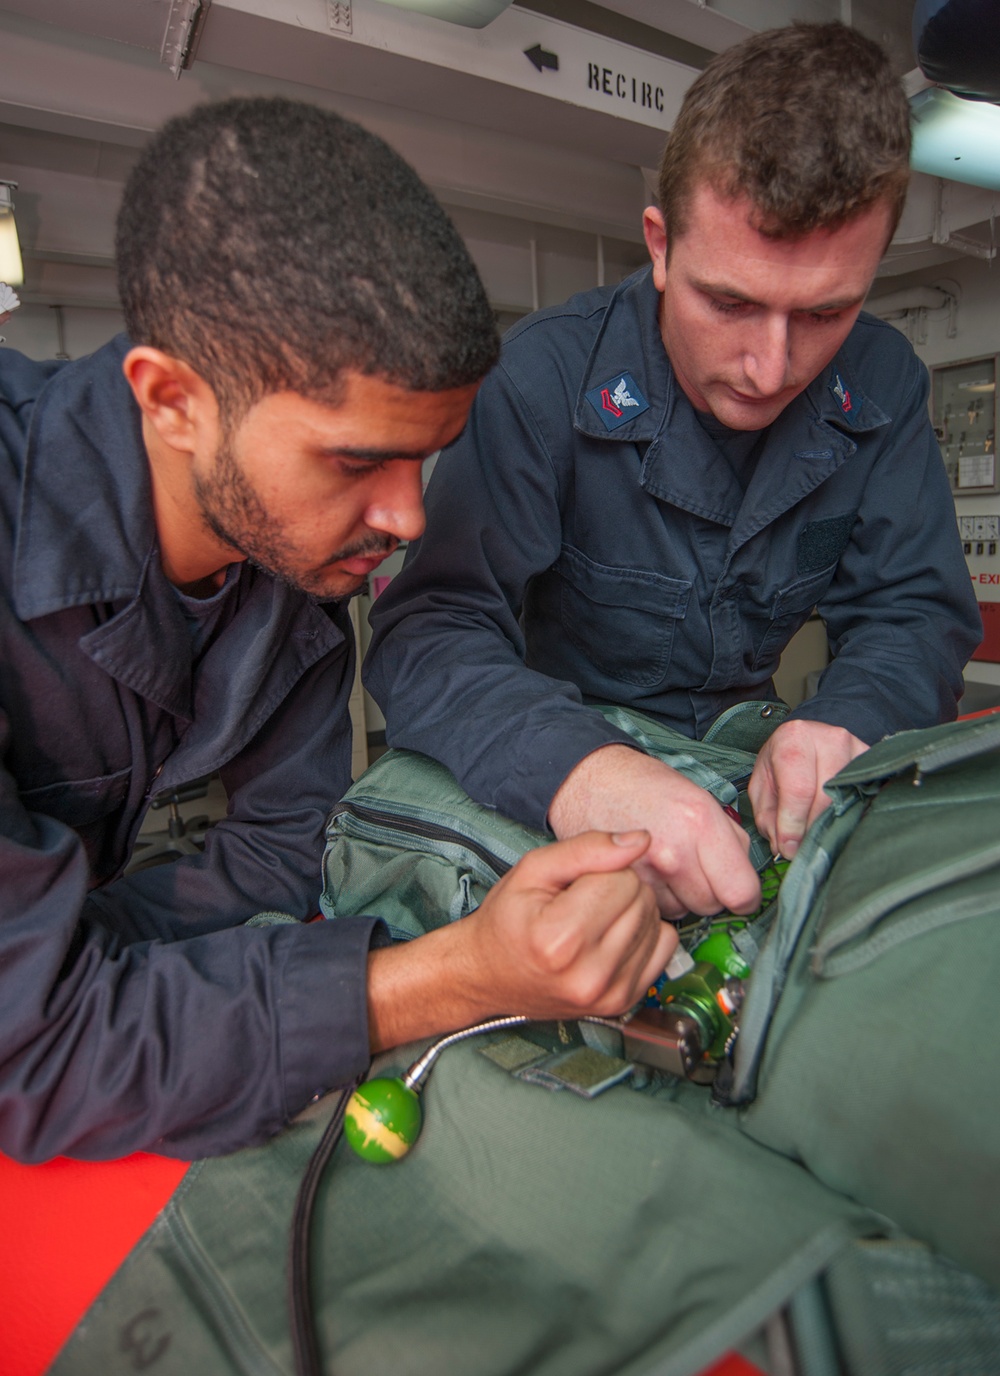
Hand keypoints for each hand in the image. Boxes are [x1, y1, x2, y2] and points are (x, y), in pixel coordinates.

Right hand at [367, 830, 675, 1050]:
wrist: (489, 975)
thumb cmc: (508, 920)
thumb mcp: (533, 869)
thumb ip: (587, 848)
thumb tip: (641, 840)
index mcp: (561, 939)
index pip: (623, 879)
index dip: (601, 869)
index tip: (573, 884)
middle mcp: (589, 974)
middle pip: (642, 900)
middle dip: (617, 889)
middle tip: (581, 901)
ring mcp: (609, 994)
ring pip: (656, 922)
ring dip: (630, 912)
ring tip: (592, 920)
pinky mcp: (623, 1003)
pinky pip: (665, 948)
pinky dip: (643, 935)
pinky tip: (611, 937)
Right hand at [548, 746, 760, 918]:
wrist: (587, 780)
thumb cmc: (644, 785)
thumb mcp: (699, 798)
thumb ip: (730, 840)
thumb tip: (745, 879)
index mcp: (701, 823)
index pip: (741, 892)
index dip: (744, 897)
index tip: (738, 892)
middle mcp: (674, 852)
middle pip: (712, 907)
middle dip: (710, 894)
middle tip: (695, 870)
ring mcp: (644, 873)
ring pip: (683, 913)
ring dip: (680, 898)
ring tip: (666, 868)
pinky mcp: (620, 885)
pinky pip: (653, 910)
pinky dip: (655, 900)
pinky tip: (647, 875)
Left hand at [748, 719, 867, 857]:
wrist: (807, 741)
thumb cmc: (781, 765)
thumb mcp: (763, 788)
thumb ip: (768, 818)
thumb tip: (787, 847)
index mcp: (794, 738)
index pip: (799, 789)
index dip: (793, 824)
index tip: (790, 848)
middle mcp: (830, 739)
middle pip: (827, 797)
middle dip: (812, 829)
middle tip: (802, 846)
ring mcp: (856, 748)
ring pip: (848, 799)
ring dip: (832, 824)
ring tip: (818, 833)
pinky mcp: (873, 761)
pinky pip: (866, 796)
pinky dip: (851, 815)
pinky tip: (838, 821)